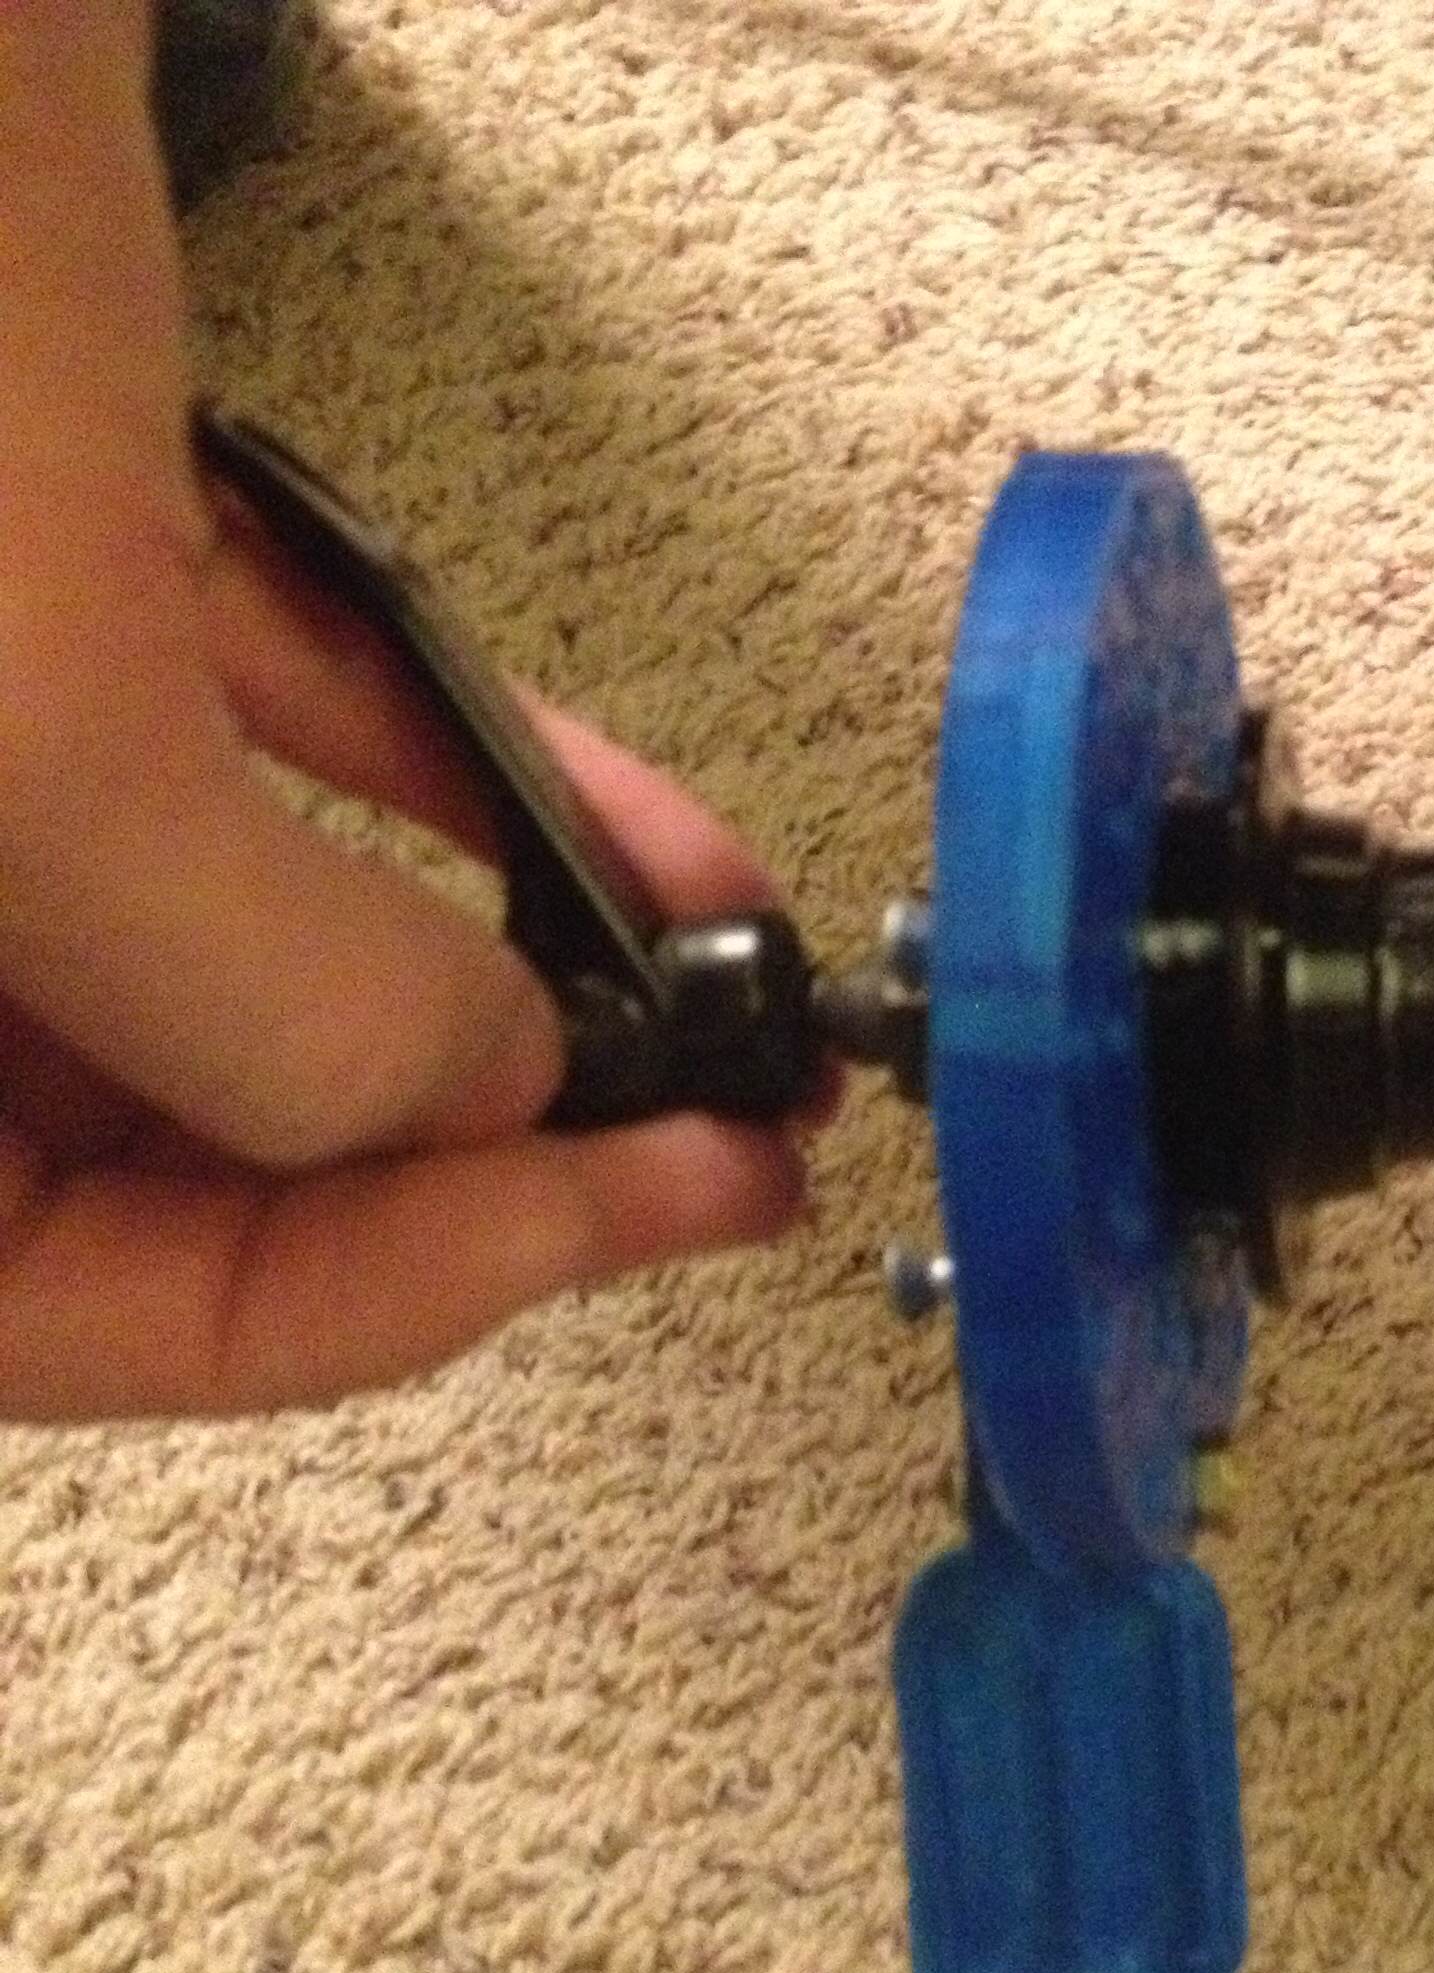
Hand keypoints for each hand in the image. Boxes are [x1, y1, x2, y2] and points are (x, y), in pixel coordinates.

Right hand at [0, 6, 806, 1422]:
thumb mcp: (23, 730)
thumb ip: (267, 994)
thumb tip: (481, 1097)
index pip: (49, 1311)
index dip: (359, 1297)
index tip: (624, 1210)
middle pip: (145, 1148)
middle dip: (453, 1143)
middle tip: (714, 1138)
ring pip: (217, 944)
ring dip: (495, 971)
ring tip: (734, 1002)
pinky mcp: (14, 573)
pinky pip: (236, 742)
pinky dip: (441, 784)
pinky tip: (646, 840)